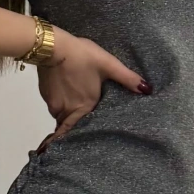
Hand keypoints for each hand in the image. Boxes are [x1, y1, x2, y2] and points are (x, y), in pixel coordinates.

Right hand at [35, 27, 149, 145]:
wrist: (53, 46)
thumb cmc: (83, 56)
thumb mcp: (108, 64)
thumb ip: (127, 78)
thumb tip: (148, 90)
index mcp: (84, 107)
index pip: (79, 131)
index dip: (79, 140)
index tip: (80, 147)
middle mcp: (67, 110)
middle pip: (70, 125)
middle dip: (73, 128)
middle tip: (78, 132)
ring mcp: (54, 104)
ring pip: (61, 115)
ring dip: (67, 113)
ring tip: (74, 106)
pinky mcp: (45, 95)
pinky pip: (54, 105)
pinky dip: (60, 103)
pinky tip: (64, 93)